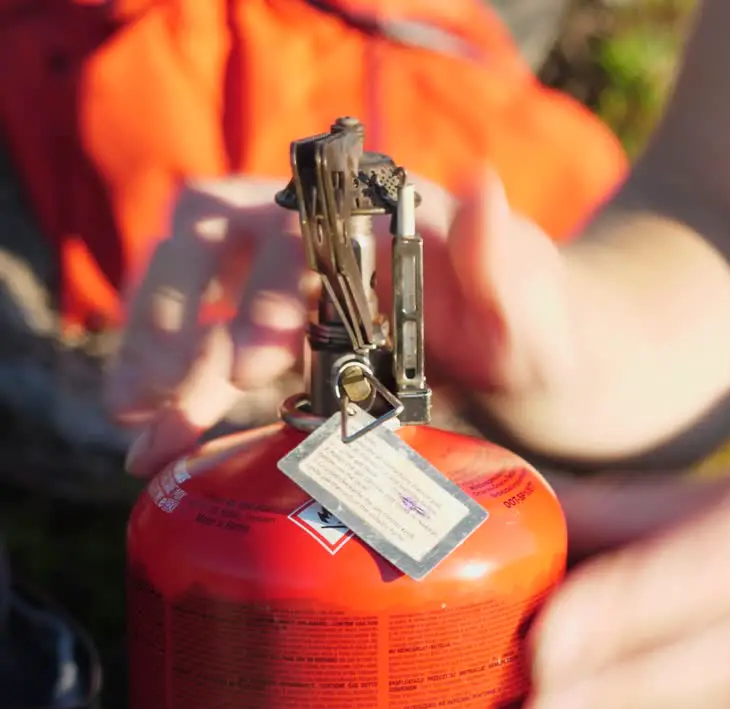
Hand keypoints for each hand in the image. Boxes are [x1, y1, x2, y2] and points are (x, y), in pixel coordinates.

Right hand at [107, 170, 573, 476]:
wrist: (525, 352)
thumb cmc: (533, 322)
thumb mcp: (534, 300)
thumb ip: (507, 257)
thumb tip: (483, 187)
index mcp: (381, 207)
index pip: (305, 225)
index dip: (270, 288)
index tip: (257, 362)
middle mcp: (320, 223)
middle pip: (219, 239)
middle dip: (182, 315)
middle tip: (170, 399)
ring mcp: (287, 268)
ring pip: (192, 284)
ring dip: (158, 352)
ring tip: (135, 426)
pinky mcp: (270, 321)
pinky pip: (202, 340)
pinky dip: (174, 388)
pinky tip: (152, 441)